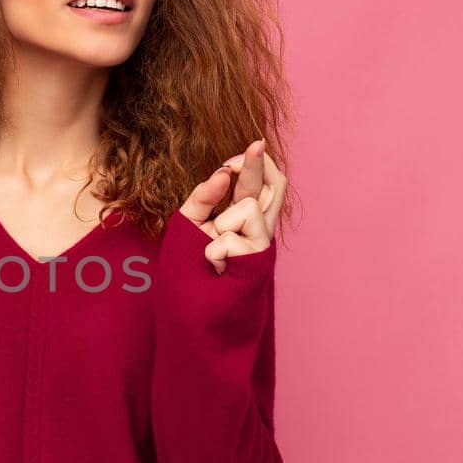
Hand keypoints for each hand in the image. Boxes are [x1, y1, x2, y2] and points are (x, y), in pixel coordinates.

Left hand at [179, 138, 286, 274]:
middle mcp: (257, 230)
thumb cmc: (189, 276)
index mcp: (241, 220)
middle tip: (257, 143)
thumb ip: (203, 198)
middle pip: (275, 186)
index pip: (258, 184)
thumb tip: (223, 172)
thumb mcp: (188, 227)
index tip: (246, 149)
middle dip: (259, 164)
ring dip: (221, 225)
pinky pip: (230, 238)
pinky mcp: (257, 263)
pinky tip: (216, 269)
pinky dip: (214, 252)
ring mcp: (260, 246)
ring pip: (248, 207)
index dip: (255, 163)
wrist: (190, 320)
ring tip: (212, 252)